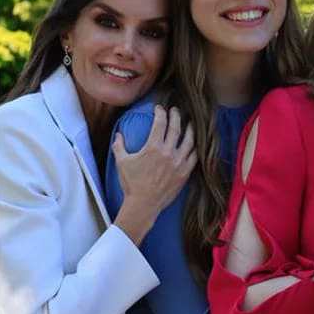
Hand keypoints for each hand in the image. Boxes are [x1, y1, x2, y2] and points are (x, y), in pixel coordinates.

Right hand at [113, 106, 196, 244]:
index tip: (159, 108)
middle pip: (176, 128)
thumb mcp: (122, 162)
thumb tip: (118, 134)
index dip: (160, 113)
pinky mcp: (185, 173)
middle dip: (176, 116)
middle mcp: (168, 153)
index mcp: (153, 147)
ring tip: (190, 123)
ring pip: (189, 141)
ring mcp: (179, 163)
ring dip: (190, 130)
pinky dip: (195, 148)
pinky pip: (194, 157)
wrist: (144, 204)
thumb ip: (119, 146)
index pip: (160, 123)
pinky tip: (195, 144)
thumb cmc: (131, 184)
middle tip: (176, 110)